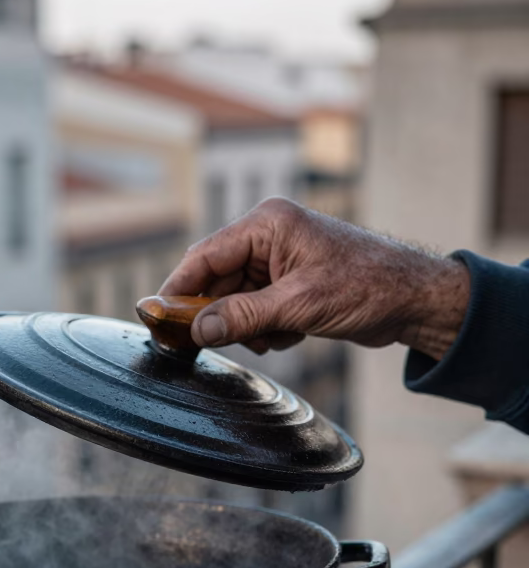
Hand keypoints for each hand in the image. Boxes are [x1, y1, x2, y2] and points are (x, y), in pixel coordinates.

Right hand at [160, 199, 469, 361]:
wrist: (413, 299)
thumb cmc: (368, 286)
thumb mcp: (300, 305)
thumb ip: (244, 316)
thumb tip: (197, 330)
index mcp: (268, 224)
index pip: (205, 256)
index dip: (177, 289)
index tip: (155, 318)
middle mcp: (268, 237)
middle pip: (215, 280)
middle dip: (220, 315)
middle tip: (219, 342)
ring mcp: (278, 261)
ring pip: (234, 301)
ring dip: (247, 327)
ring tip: (278, 335)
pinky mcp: (288, 284)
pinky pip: (255, 310)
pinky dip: (265, 329)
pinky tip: (292, 334)